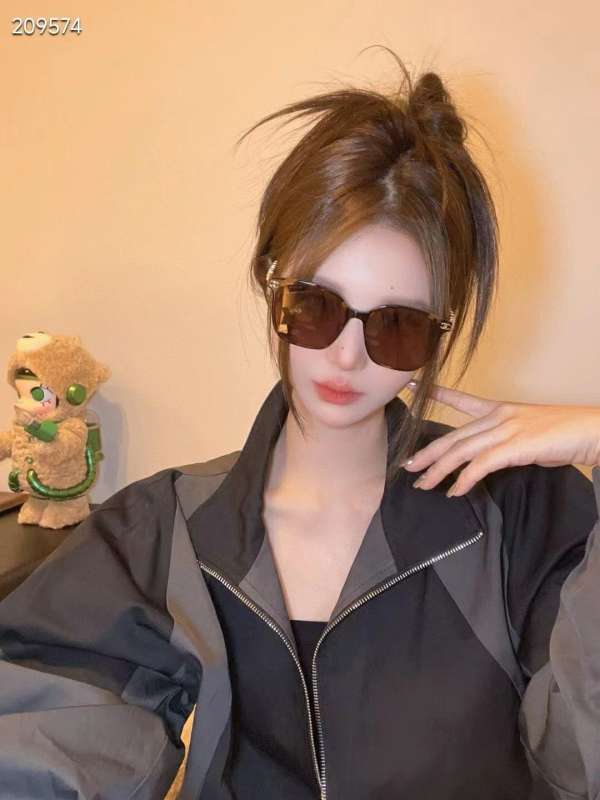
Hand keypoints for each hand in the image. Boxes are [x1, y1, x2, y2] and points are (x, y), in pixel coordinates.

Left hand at [402, 382, 599, 497]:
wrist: (593, 431)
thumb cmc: (567, 436)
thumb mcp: (530, 436)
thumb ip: (508, 444)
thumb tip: (493, 461)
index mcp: (501, 409)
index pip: (462, 400)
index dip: (437, 394)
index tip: (411, 385)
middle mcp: (498, 416)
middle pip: (454, 436)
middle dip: (428, 452)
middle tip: (407, 465)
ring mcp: (505, 429)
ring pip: (461, 451)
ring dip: (439, 470)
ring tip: (423, 484)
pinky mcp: (515, 446)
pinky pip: (481, 465)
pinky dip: (465, 480)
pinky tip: (455, 491)